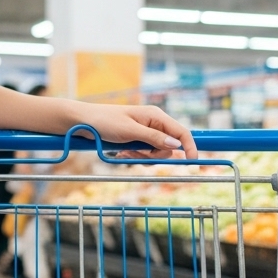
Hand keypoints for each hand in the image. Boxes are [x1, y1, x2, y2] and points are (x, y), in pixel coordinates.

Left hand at [80, 103, 197, 159]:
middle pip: (169, 147)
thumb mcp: (130, 131)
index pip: (181, 132)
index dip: (190, 146)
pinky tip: (121, 152)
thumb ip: (154, 138)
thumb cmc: (105, 121)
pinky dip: (134, 156)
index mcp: (156, 116)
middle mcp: (153, 123)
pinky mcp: (136, 140)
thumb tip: (176, 146)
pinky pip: (144, 154)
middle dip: (155, 155)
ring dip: (142, 156)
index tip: (193, 161)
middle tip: (137, 153)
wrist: (83, 122)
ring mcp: (145, 132)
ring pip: (156, 153)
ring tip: (125, 151)